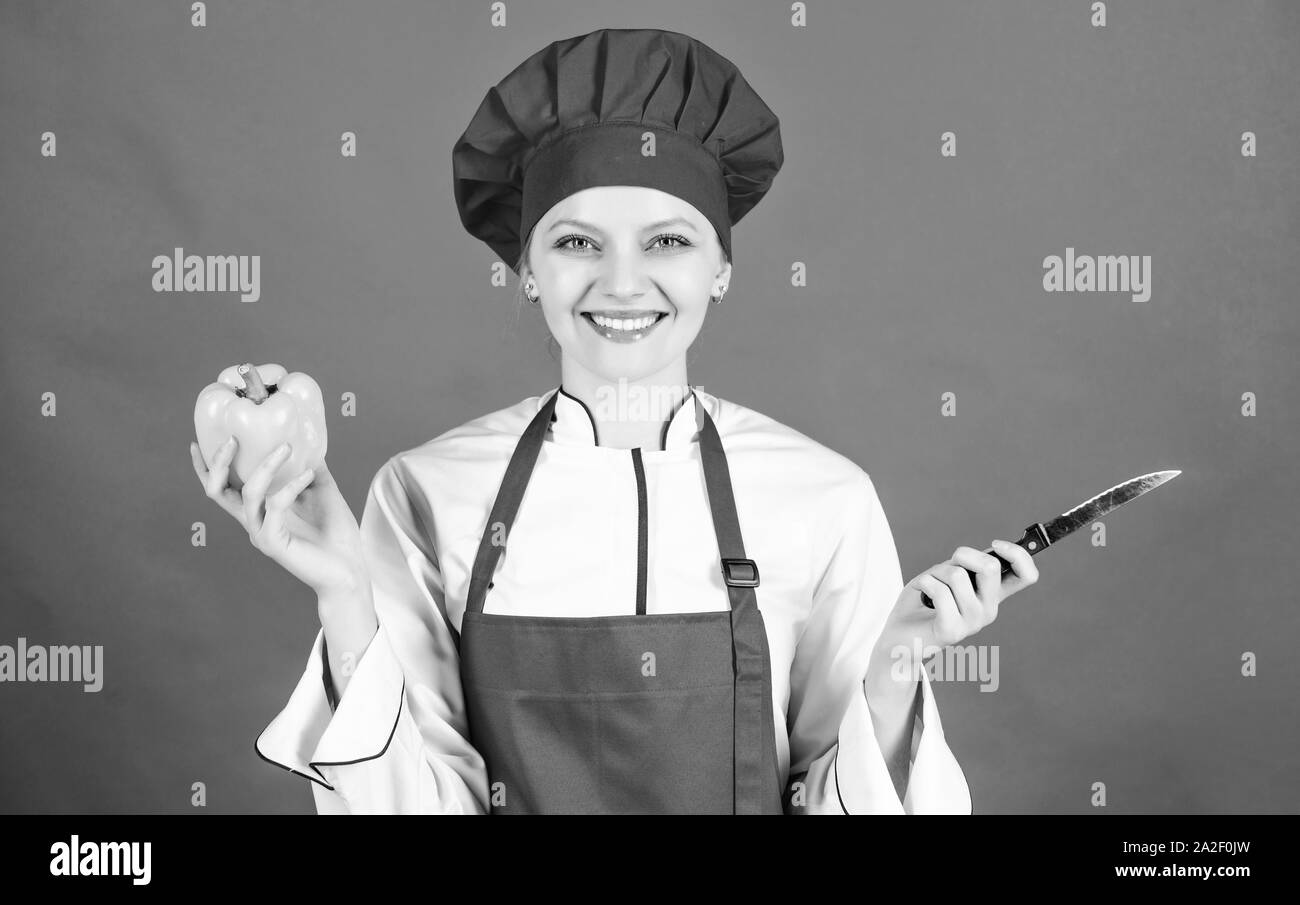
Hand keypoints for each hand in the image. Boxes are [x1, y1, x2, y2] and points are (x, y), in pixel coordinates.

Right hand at [190, 435, 370, 598]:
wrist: (349, 570)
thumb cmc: (334, 532)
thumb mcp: (322, 490)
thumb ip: (311, 468)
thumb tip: (310, 440)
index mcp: (258, 510)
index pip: (221, 488)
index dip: (205, 468)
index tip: (196, 442)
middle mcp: (253, 522)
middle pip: (217, 491)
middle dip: (219, 462)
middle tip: (234, 439)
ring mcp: (261, 533)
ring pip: (249, 493)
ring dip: (267, 465)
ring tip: (287, 447)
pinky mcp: (274, 543)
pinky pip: (275, 506)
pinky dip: (291, 486)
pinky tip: (310, 474)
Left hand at [868, 539, 1038, 687]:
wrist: (900, 635)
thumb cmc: (923, 600)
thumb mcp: (948, 574)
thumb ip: (965, 564)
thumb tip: (976, 554)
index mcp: (992, 595)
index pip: (1027, 576)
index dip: (1019, 555)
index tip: (997, 544)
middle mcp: (989, 610)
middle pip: (990, 567)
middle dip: (964, 554)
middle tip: (949, 563)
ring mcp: (973, 623)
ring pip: (957, 575)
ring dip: (935, 572)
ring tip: (929, 585)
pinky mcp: (952, 631)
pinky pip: (939, 591)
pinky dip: (924, 583)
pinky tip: (921, 592)